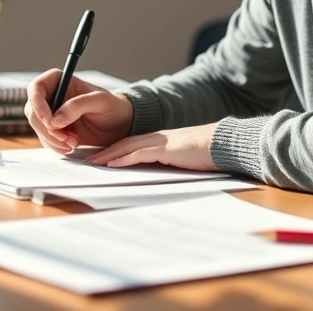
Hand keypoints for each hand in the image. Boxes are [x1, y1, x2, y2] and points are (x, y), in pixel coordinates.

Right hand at [25, 68, 133, 154]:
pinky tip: (72, 145)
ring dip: (53, 138)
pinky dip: (56, 146)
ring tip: (74, 142)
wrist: (120, 126)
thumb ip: (77, 106)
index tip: (50, 121)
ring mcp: (52, 114)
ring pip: (38, 127)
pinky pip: (46, 139)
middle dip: (46, 127)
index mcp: (61, 81)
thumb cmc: (113, 107)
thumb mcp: (100, 101)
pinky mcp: (55, 130)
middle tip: (65, 137)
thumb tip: (55, 120)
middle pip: (33, 110)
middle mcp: (53, 96)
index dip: (38, 104)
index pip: (36, 87)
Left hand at [83, 124, 217, 171]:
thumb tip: (160, 174)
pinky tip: (111, 164)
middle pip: (125, 143)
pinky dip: (124, 159)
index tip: (100, 157)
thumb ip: (170, 163)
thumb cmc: (209, 154)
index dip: (115, 150)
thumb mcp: (184, 159)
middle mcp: (158, 138)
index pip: (132, 143)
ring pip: (128, 147)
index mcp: (162, 140)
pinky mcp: (167, 149)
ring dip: (108, 155)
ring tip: (92, 163)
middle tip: (88, 160)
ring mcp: (162, 142)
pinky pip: (140, 154)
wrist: (224, 145)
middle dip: (105, 152)